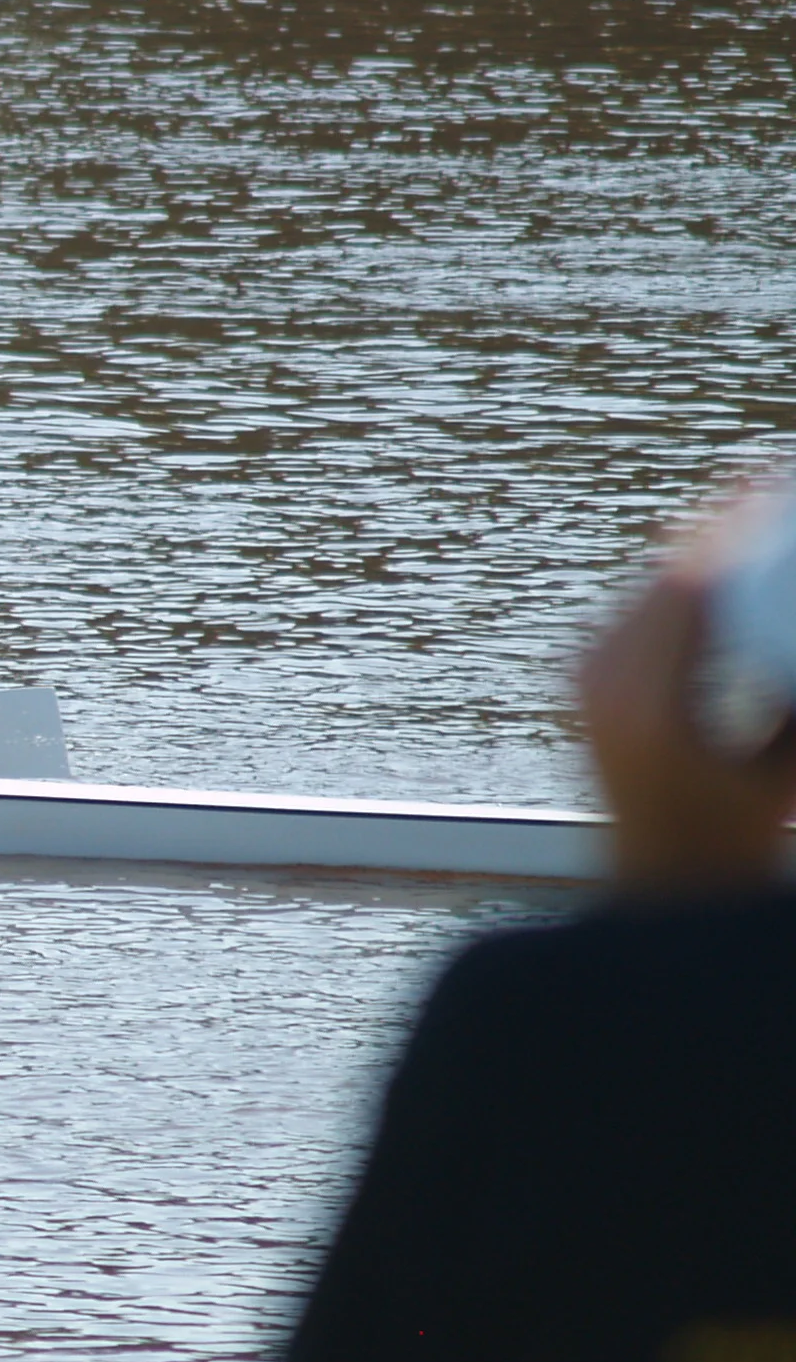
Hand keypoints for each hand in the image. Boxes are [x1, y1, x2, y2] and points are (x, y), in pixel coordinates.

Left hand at [578, 500, 795, 897]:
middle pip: (667, 571)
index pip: (691, 585)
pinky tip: (727, 561)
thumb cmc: (734, 834)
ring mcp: (585, 677)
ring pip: (650, 584)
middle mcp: (602, 681)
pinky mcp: (586, 676)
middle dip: (727, 526)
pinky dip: (685, 581)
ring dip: (706, 548)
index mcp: (650, 702)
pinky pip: (638, 607)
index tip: (769, 483)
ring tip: (757, 509)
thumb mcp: (785, 769)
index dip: (734, 527)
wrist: (664, 882)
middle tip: (771, 480)